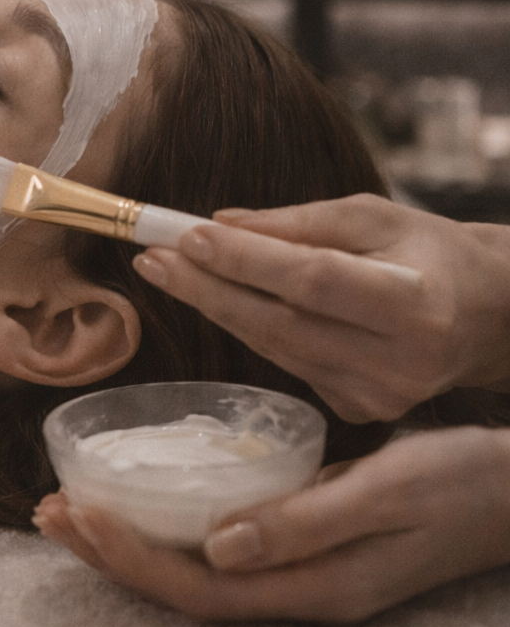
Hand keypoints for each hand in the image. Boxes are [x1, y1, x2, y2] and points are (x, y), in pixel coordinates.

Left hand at [32, 426, 509, 623]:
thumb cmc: (466, 480)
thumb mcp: (393, 490)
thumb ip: (308, 521)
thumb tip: (217, 548)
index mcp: (318, 586)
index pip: (200, 590)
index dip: (132, 559)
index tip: (76, 513)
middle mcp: (300, 590)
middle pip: (184, 589)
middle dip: (111, 555)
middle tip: (46, 510)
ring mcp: (302, 573)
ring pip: (194, 571)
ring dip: (129, 543)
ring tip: (69, 508)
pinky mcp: (303, 545)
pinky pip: (217, 549)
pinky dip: (167, 527)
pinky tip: (141, 499)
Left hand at [130, 193, 509, 420]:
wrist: (485, 315)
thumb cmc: (427, 252)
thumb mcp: (375, 216)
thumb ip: (298, 222)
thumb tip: (220, 223)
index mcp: (416, 303)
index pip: (314, 280)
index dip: (246, 261)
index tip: (187, 235)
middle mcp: (400, 361)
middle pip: (282, 323)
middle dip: (207, 288)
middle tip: (150, 257)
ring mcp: (379, 396)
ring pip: (275, 348)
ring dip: (216, 308)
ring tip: (168, 271)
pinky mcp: (360, 411)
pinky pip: (288, 365)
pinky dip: (252, 331)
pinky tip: (223, 301)